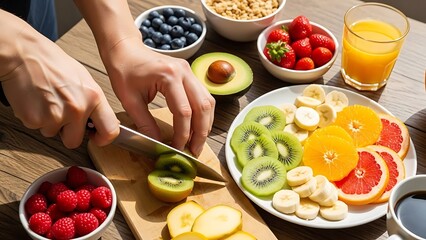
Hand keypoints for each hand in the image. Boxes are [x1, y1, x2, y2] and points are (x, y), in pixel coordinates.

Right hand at [0, 23, 118, 147]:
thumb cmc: (53, 63)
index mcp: (94, 97)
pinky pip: (37, 128)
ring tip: (47, 100)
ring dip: (49, 123)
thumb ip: (93, 102)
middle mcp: (77, 109)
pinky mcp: (35, 119)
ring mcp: (56, 116)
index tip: (96, 137)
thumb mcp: (84, 80)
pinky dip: (35, 118)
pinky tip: (36, 101)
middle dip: (67, 132)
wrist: (24, 53)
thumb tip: (99, 120)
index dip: (102, 139)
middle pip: (75, 141)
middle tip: (61, 115)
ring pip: (53, 133)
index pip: (110, 130)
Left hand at [105, 37, 214, 155]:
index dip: (183, 134)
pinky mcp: (190, 74)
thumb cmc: (124, 70)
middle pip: (202, 107)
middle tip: (194, 150)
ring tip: (197, 141)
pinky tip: (197, 126)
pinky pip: (203, 96)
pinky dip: (203, 113)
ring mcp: (189, 71)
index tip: (177, 149)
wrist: (125, 49)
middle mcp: (184, 72)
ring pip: (208, 101)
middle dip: (200, 132)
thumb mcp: (129, 100)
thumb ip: (145, 123)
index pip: (183, 112)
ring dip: (205, 124)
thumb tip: (158, 144)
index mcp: (168, 76)